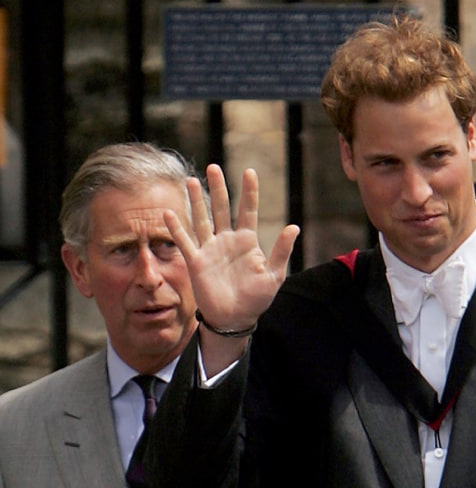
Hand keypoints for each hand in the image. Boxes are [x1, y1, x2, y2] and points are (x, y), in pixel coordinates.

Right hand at [164, 164, 299, 331]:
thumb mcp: (274, 276)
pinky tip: (169, 213)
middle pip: (222, 209)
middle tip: (214, 168)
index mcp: (247, 242)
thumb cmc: (257, 299)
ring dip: (197, 201)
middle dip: (218, 188)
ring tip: (192, 181)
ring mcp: (210, 250)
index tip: (249, 172)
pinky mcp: (196, 262)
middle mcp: (227, 241)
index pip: (248, 211)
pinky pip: (185, 242)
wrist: (235, 319)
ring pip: (202, 219)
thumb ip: (281, 251)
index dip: (249, 192)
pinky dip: (177, 228)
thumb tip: (294, 227)